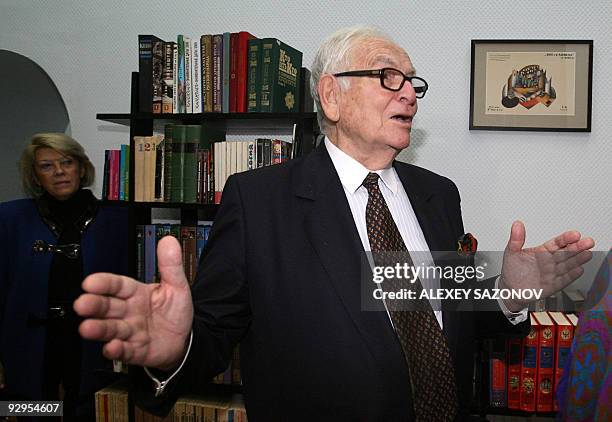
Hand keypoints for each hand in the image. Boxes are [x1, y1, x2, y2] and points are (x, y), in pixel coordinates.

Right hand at [74, 236, 193, 370]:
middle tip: (81, 304)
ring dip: (98, 329)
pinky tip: (111, 347)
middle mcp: (128, 312)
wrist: (184, 338)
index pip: (117, 285)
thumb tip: (169, 241)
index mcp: (136, 293)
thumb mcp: (177, 286)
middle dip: (94, 305)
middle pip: (108, 307)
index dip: (104, 283)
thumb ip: (171, 265)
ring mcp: (130, 332)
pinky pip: (125, 351)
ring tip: (87, 328)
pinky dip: (116, 350)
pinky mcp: (135, 350)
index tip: (90, 282)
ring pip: (111, 329)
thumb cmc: (174, 311)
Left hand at [499, 221, 594, 311]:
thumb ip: (516, 239)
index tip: (575, 234)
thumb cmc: (512, 270)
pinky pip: (563, 280)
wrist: (510, 289)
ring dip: (578, 260)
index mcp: (542, 251)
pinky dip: (571, 276)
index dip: (566, 238)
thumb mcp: (511, 252)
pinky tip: (579, 270)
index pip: (557, 243)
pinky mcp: (553, 285)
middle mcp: (550, 261)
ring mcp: (553, 273)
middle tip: (588, 241)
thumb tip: (517, 224)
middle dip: (577, 247)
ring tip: (587, 253)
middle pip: (566, 252)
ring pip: (567, 265)